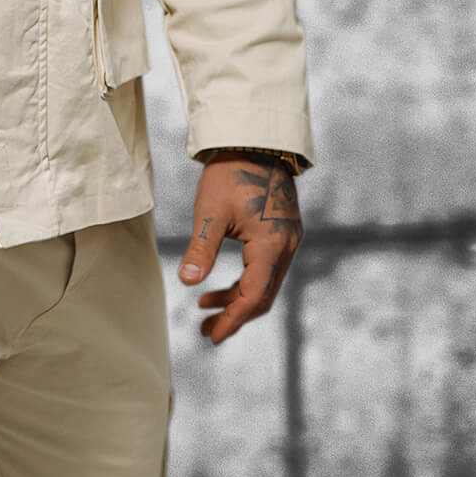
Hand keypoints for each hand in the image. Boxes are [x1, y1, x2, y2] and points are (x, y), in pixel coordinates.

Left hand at [177, 151, 303, 345]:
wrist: (253, 141)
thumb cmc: (230, 172)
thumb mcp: (210, 212)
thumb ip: (201, 249)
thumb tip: (187, 282)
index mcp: (272, 245)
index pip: (253, 296)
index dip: (232, 319)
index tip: (211, 335)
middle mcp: (287, 247)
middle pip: (263, 296)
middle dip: (234, 315)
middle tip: (205, 328)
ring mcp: (288, 240)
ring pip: (265, 283)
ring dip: (237, 298)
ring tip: (205, 304)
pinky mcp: (283, 232)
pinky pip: (266, 268)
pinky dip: (245, 280)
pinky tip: (221, 283)